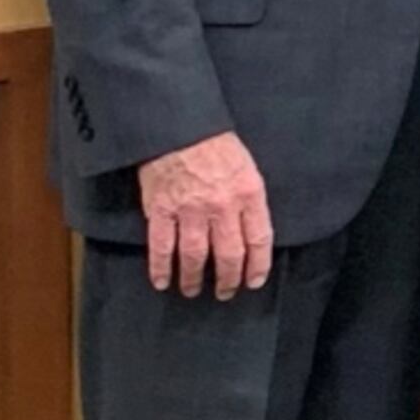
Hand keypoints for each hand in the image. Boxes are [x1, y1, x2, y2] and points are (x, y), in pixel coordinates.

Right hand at [136, 130, 272, 298]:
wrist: (179, 126)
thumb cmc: (216, 144)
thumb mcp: (247, 168)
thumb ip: (250, 200)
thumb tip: (252, 233)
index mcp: (248, 193)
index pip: (259, 239)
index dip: (258, 265)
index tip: (253, 281)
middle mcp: (222, 206)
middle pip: (229, 254)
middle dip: (228, 279)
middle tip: (225, 292)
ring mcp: (190, 210)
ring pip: (195, 256)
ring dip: (194, 278)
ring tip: (193, 291)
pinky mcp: (161, 209)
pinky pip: (161, 246)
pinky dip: (160, 268)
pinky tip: (162, 281)